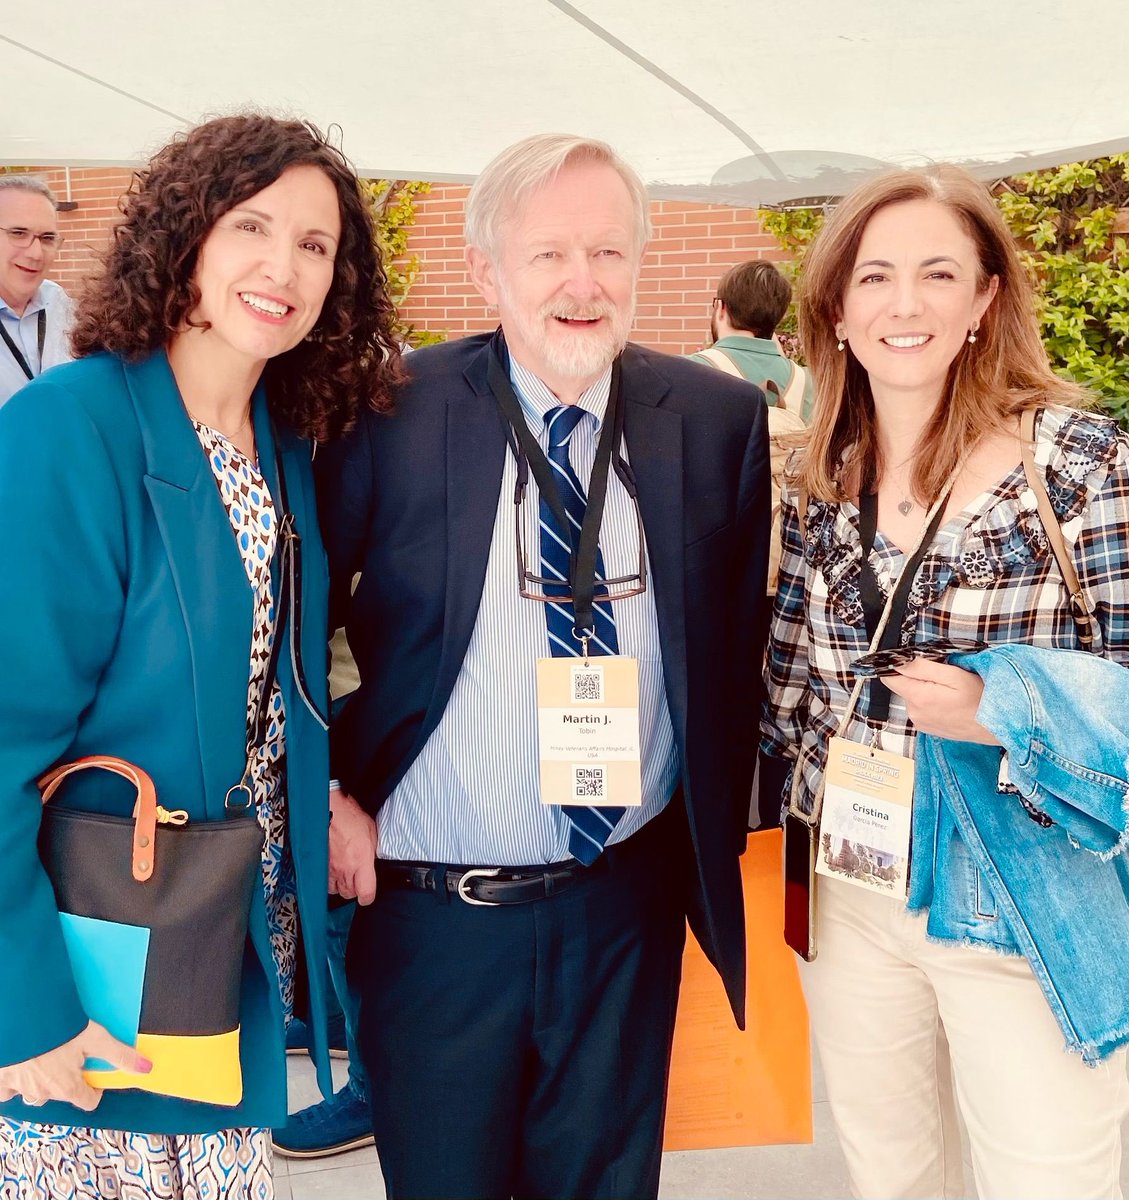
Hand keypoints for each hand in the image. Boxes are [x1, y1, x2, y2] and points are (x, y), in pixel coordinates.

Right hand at [0, 1021, 151, 1110]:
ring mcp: (20, 1089)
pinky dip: (13, 1083)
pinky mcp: (2, 1081)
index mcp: (67, 1087)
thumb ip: (120, 1055)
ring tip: (46, 1058)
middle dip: (68, 1081)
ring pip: (35, 1093)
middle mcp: (43, 1093)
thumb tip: (146, 1069)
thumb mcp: (95, 1038)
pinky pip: (8, 1091)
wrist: (20, 1020)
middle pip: (62, 1095)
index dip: (95, 1089)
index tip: (94, 1075)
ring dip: (42, 1082)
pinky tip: (21, 1065)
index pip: (87, 1102)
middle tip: (69, 1057)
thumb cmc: (58, 1029)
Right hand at [329, 785, 377, 904]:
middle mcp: (344, 868)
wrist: (328, 808)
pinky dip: (329, 880)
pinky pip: (323, 882)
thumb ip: (373, 852)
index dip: (368, 897)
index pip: (366, 893)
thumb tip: (374, 863)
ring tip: (345, 874)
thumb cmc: (349, 816)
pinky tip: (333, 871)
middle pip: (350, 894)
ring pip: (336, 890)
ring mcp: (329, 868)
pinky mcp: (318, 866)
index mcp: (361, 860)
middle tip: (357, 879)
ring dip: (342, 885)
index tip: (368, 894)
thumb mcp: (372, 832)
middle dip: (355, 889)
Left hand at [882, 657, 998, 745]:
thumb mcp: (954, 675)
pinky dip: (930, 700)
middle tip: (941, 674)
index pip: (889, 677)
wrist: (998, 725)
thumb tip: (898, 660)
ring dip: (925, 688)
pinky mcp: (927, 726)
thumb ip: (922, 667)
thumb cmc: (981, 699)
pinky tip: (948, 700)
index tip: (909, 659)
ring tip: (948, 689)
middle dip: (916, 675)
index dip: (895, 665)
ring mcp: (920, 721)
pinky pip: (921, 706)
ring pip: (912, 695)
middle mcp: (914, 712)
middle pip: (902, 685)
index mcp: (918, 698)